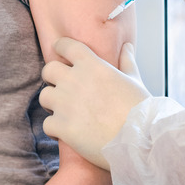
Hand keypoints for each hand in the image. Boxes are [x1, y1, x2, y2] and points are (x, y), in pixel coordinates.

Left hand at [39, 38, 149, 169]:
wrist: (139, 139)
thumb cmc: (140, 109)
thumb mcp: (134, 80)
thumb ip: (127, 61)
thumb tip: (127, 47)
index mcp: (91, 65)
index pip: (65, 46)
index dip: (61, 48)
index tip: (62, 54)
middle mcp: (74, 80)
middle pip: (48, 70)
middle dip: (52, 79)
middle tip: (62, 89)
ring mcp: (65, 103)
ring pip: (44, 96)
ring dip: (52, 104)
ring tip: (65, 113)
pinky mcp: (61, 126)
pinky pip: (47, 124)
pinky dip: (55, 129)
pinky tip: (66, 133)